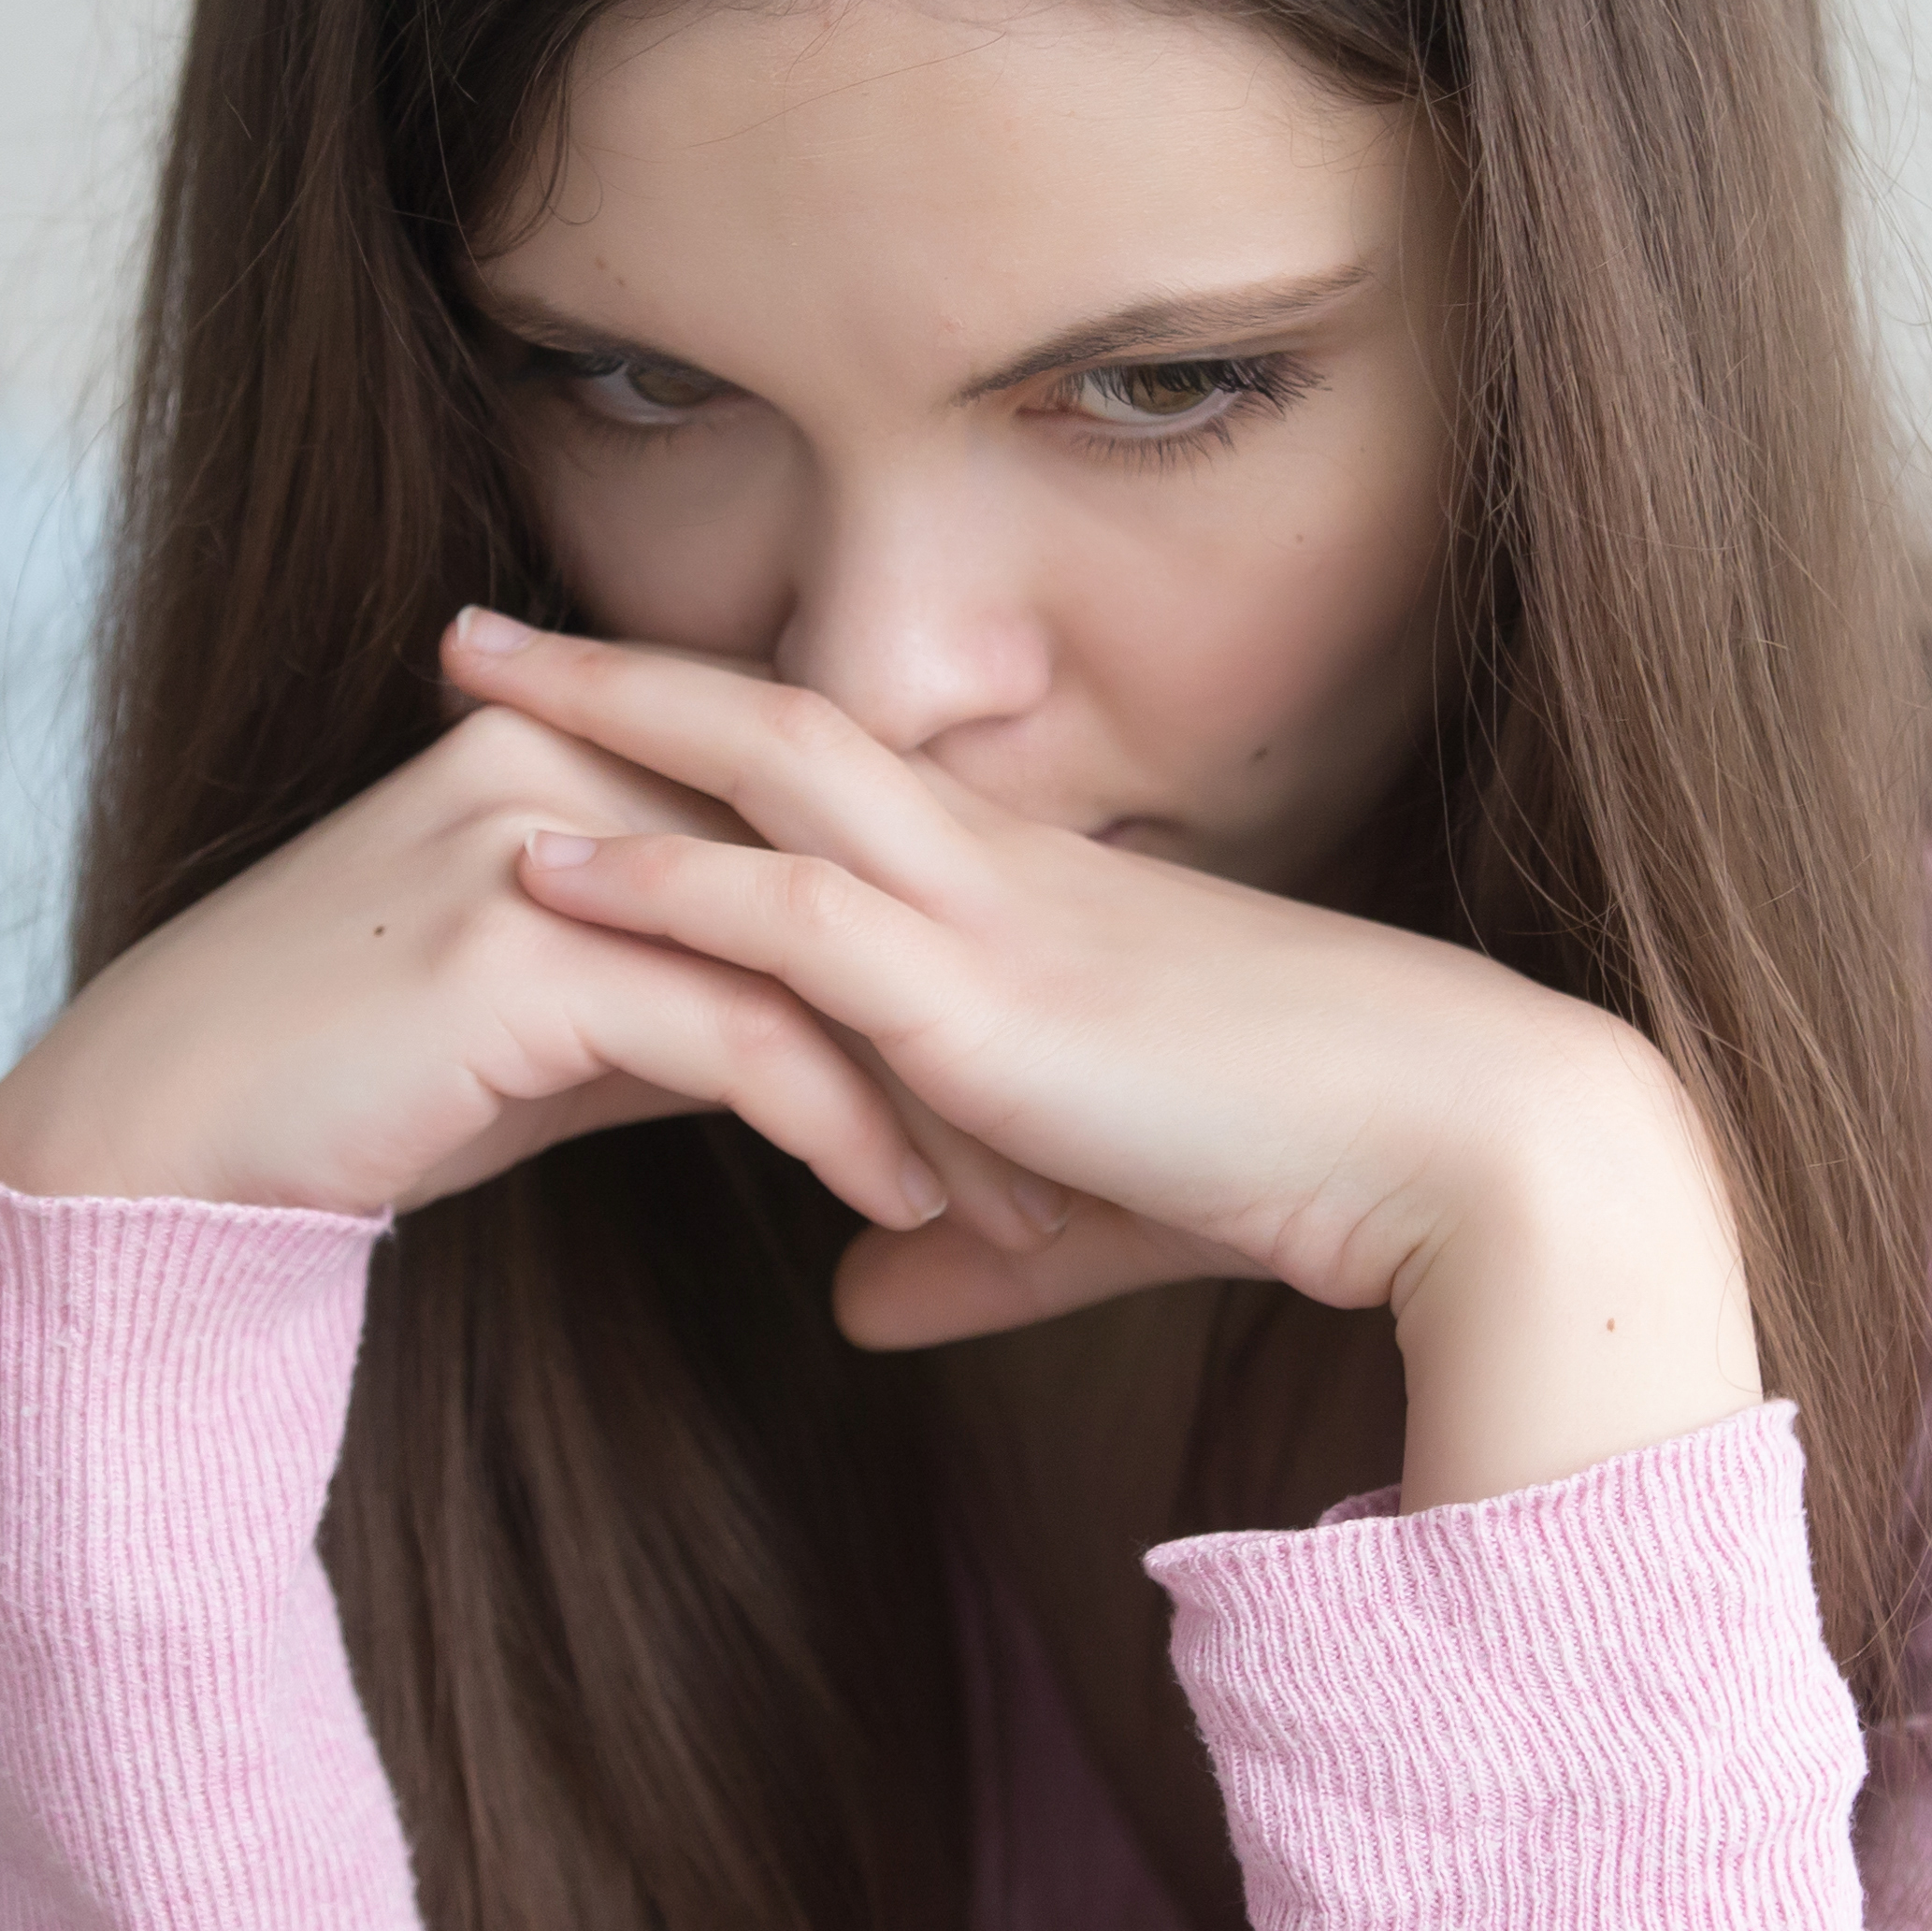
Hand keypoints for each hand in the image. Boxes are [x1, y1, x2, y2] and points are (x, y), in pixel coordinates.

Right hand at [0, 696, 1013, 1246]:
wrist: (161, 1133)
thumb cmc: (347, 1082)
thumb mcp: (537, 1010)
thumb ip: (666, 981)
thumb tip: (800, 1037)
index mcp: (562, 740)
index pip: (794, 832)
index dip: (922, 952)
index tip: (1022, 1068)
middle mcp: (554, 759)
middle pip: (825, 882)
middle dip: (962, 1021)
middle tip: (1073, 1133)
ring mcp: (532, 842)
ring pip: (804, 958)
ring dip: (933, 1091)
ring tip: (1018, 1202)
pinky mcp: (515, 948)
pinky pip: (736, 1035)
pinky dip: (839, 1125)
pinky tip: (896, 1205)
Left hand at [449, 615, 1763, 1507]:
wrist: (1468, 1150)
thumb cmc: (1308, 1172)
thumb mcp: (1096, 1215)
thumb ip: (967, 1250)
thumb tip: (858, 1304)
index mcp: (1034, 893)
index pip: (843, 778)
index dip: (715, 729)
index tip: (593, 695)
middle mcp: (1003, 869)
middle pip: (778, 718)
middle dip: (619, 670)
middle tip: (472, 626)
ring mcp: (995, 919)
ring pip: (766, 769)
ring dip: (605, 723)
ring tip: (463, 688)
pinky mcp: (987, 1003)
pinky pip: (789, 912)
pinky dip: (658, 881)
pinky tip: (542, 871)